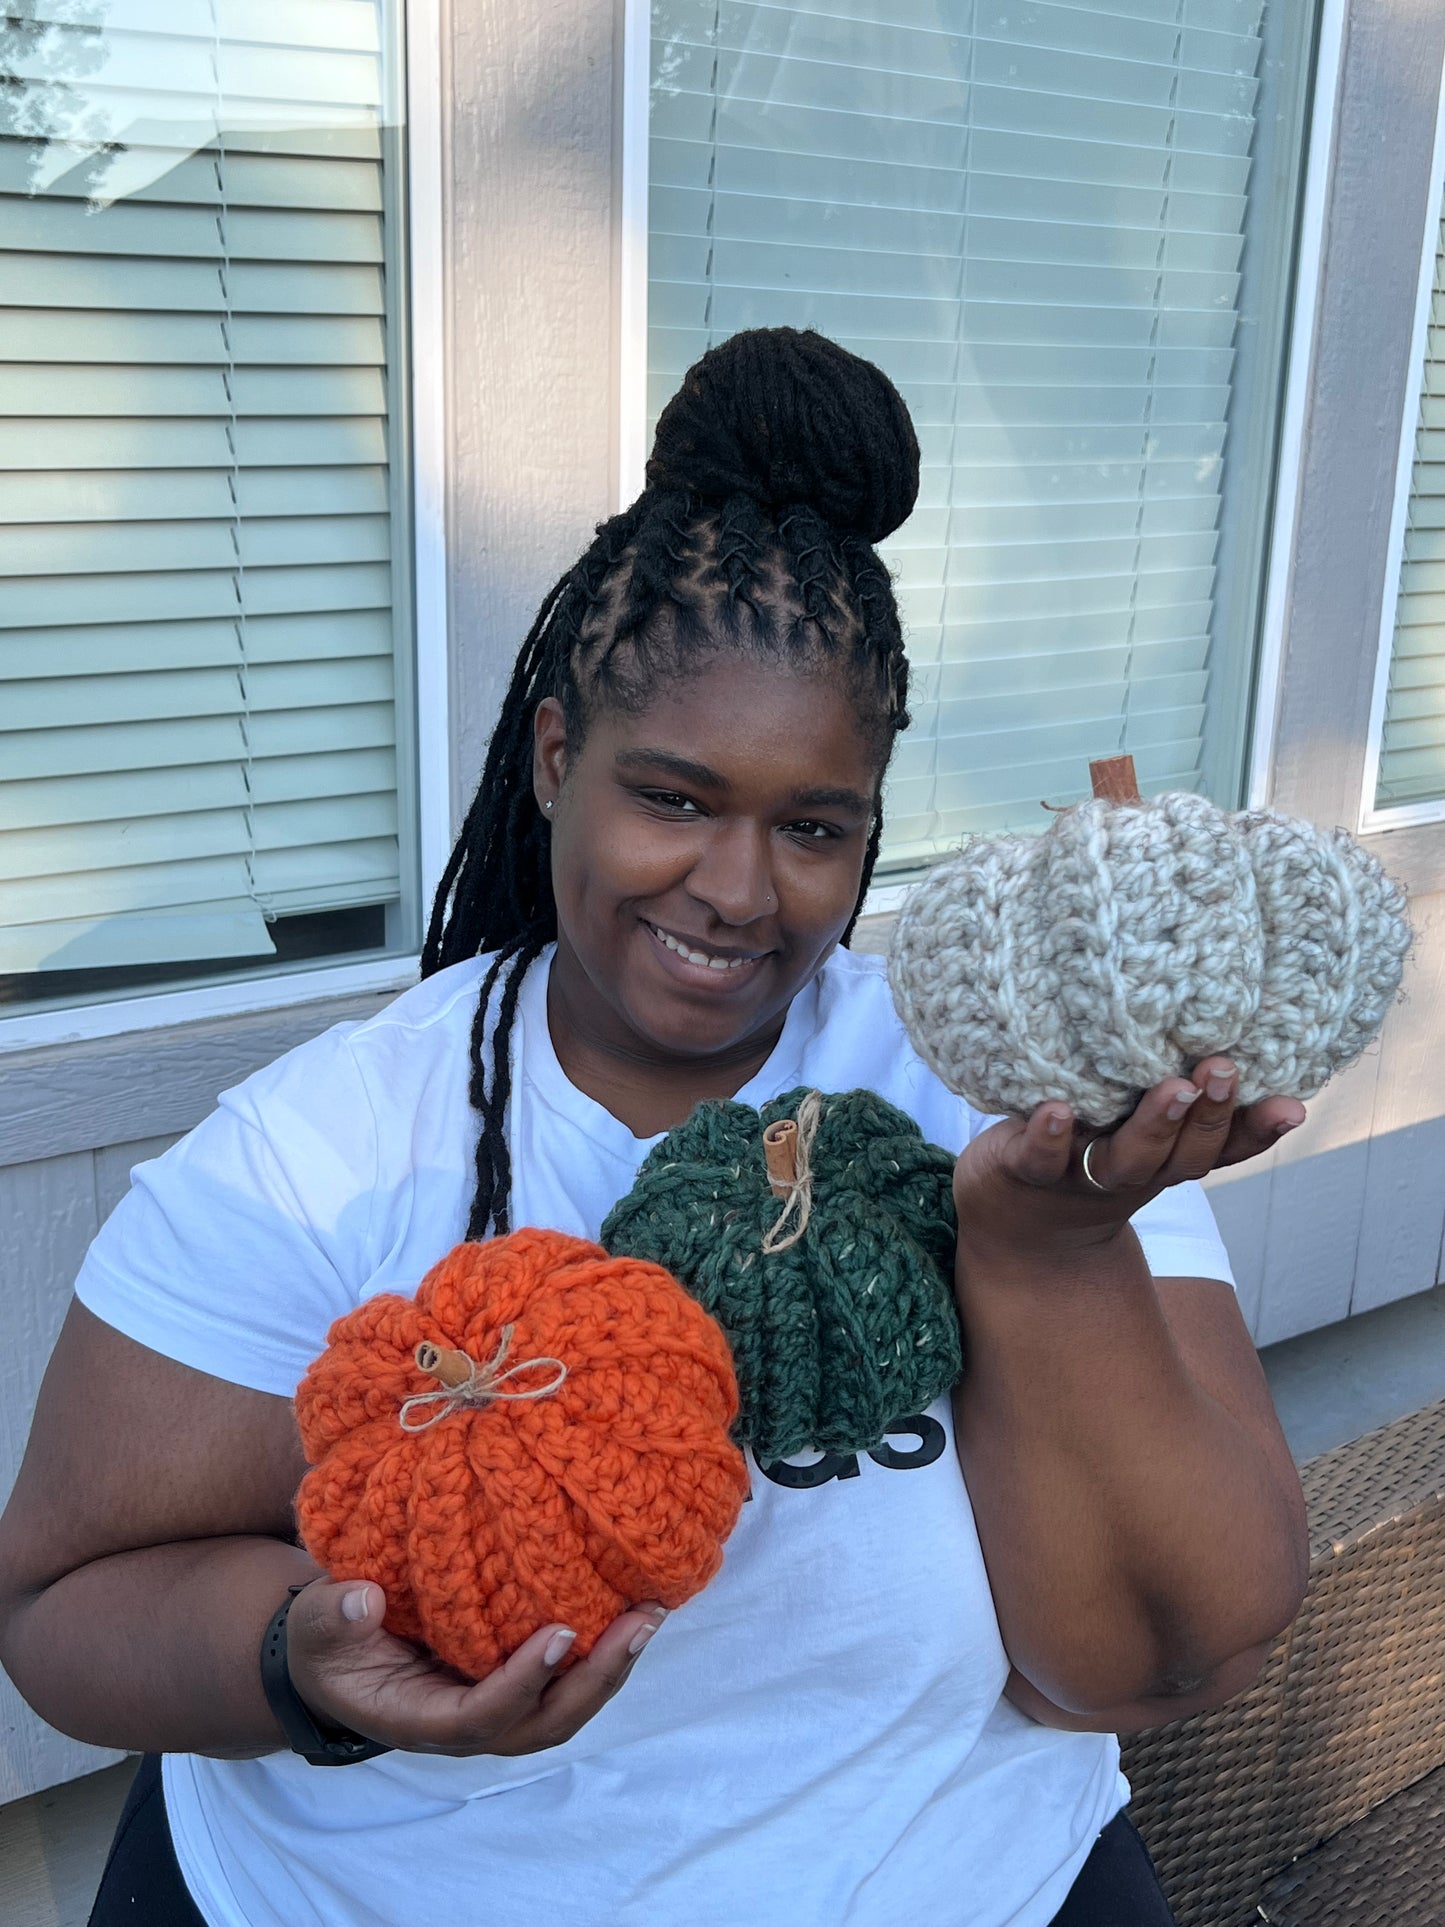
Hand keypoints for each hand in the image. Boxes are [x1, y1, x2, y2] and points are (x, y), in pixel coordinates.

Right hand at [285, 1578, 666, 1757]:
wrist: (338, 1654)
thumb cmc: (329, 1642)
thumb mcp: (317, 1627)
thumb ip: (334, 1617)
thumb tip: (366, 1600)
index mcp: (419, 1719)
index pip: (480, 1717)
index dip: (523, 1683)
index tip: (561, 1633)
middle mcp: (467, 1723)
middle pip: (542, 1724)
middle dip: (595, 1681)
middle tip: (640, 1625)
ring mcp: (495, 1706)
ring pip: (563, 1708)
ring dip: (611, 1668)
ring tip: (651, 1615)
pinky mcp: (512, 1680)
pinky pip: (565, 1681)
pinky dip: (602, 1653)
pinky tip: (632, 1607)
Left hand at [953, 1057, 1304, 1259]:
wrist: (1018, 1220)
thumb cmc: (1090, 1148)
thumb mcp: (1144, 1125)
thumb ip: (1181, 1091)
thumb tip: (1240, 1034)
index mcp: (1170, 1155)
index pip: (1226, 1146)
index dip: (1259, 1130)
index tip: (1292, 1105)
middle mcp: (1136, 1169)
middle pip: (1184, 1153)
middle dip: (1208, 1114)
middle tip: (1223, 1068)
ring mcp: (1084, 1174)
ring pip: (1127, 1158)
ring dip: (1152, 1125)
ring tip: (1171, 1088)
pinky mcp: (1028, 1171)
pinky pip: (1041, 1158)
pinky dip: (1050, 1137)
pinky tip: (1056, 1110)